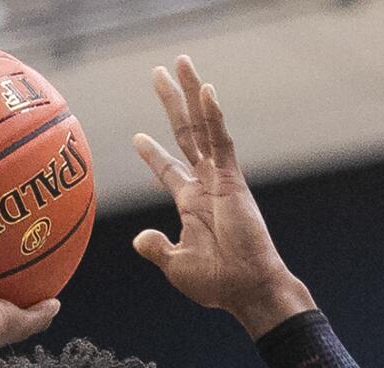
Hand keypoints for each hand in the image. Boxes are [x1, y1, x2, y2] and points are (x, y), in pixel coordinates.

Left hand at [132, 56, 314, 336]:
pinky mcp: (234, 180)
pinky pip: (222, 141)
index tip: (137, 136)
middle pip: (185, 134)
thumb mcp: (176, 266)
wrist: (246, 288)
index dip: (153, 155)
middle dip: (172, 104)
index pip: (169, 170)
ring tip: (180, 62)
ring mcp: (220, 179)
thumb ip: (157, 249)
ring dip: (192, 94)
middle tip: (157, 73)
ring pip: (203, 127)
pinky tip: (206, 91)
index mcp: (191, 204)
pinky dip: (215, 116)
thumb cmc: (217, 284)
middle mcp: (205, 185)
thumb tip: (138, 238)